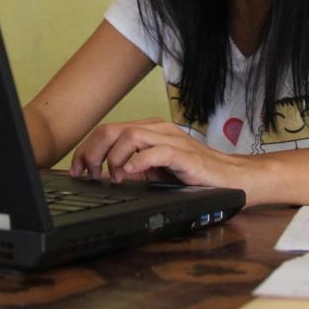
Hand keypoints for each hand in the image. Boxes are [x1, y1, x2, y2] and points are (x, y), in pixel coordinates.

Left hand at [68, 118, 251, 199]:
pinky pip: (156, 151)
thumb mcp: (156, 172)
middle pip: (112, 129)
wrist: (232, 179)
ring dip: (114, 157)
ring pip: (130, 135)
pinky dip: (138, 161)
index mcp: (149, 131)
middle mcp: (158, 130)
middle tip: (87, 174)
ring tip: (114, 177)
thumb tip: (105, 175)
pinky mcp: (185, 155)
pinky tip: (131, 173)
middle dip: (92, 152)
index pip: (108, 131)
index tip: (76, 170)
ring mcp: (172, 140)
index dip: (86, 149)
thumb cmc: (195, 175)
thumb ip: (133, 168)